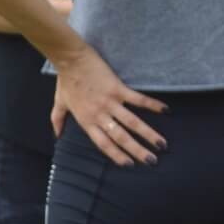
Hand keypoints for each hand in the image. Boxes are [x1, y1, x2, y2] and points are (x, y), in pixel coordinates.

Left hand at [50, 48, 167, 166]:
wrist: (70, 58)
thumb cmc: (65, 80)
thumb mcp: (59, 102)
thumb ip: (58, 120)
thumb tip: (57, 135)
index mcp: (86, 120)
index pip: (103, 144)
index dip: (117, 155)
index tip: (130, 164)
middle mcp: (99, 114)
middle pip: (121, 137)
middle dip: (138, 151)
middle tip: (152, 161)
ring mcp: (109, 102)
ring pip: (132, 122)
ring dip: (148, 134)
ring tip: (162, 145)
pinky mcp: (117, 88)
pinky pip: (137, 99)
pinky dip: (152, 105)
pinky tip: (166, 111)